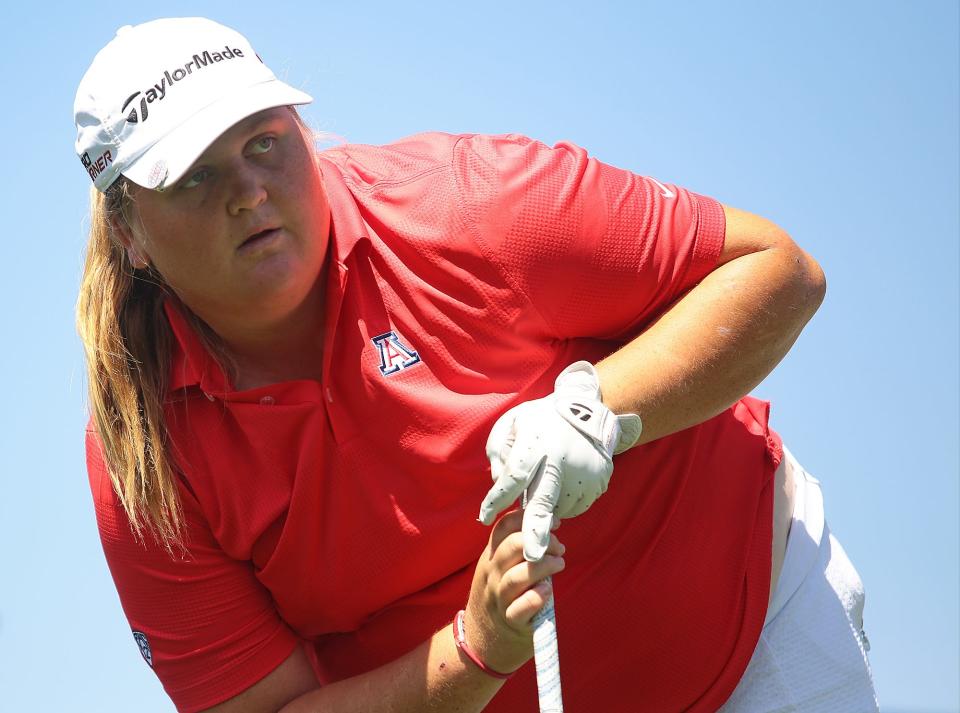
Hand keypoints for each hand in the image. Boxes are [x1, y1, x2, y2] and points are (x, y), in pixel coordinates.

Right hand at [463, 510, 565, 674]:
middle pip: (511, 547)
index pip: (503, 527)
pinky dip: (536, 597)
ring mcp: (499, 599)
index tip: (552, 522)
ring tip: (560, 564)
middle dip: (541, 542)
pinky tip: (547, 591)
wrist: (480, 642)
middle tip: (559, 548)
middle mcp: (491, 575)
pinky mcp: (511, 622)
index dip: (529, 519)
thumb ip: (514, 551)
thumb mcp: (497, 569)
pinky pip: (521, 608)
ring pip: (517, 576)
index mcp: (490, 557)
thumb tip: (545, 526)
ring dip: (543, 567)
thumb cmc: (499, 598)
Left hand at [479, 361, 641, 560]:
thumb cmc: (539, 420)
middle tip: (532, 557)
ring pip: (558, 507)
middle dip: (537, 530)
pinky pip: (575, 505)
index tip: (484, 518)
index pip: (513, 478)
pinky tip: (563, 478)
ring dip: (547, 504)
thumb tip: (499, 484)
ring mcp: (584, 474)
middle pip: (544, 501)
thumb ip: (498, 453)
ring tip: (548, 477)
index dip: (497, 499)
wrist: (587, 410)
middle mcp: (561, 462)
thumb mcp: (511, 424)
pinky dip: (564, 499)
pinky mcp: (599, 482)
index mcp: (536, 445)